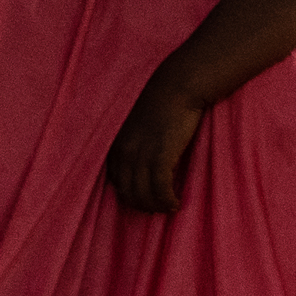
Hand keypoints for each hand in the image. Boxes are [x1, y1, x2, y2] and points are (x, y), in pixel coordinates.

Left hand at [108, 78, 203, 213]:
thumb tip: (143, 166)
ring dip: (157, 206)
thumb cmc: (163, 104)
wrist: (178, 86)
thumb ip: (136, 145)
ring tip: (170, 207)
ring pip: (144, 195)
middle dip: (143, 206)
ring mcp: (142, 155)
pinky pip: (161, 189)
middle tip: (159, 209)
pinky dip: (168, 200)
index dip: (131, 195)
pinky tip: (176, 203)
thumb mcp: (139, 126)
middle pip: (128, 193)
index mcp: (117, 145)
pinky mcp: (161, 156)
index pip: (117, 182)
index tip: (146, 200)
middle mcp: (125, 152)